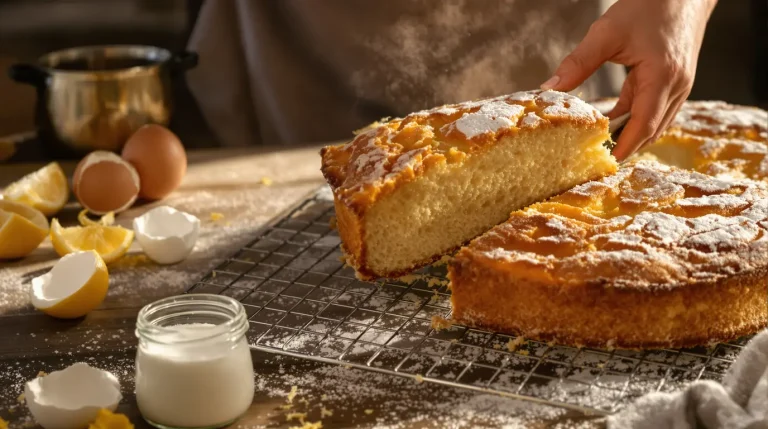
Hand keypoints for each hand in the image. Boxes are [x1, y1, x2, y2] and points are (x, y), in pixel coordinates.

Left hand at [540, 0, 717, 159]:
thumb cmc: (648, 5)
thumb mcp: (607, 33)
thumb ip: (578, 63)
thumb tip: (550, 88)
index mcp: (663, 77)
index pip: (643, 126)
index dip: (623, 149)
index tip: (603, 166)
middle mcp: (677, 86)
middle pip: (651, 130)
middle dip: (625, 148)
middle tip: (594, 162)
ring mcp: (680, 85)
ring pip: (656, 123)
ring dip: (631, 136)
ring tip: (599, 148)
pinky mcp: (675, 80)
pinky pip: (656, 109)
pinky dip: (636, 120)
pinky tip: (612, 123)